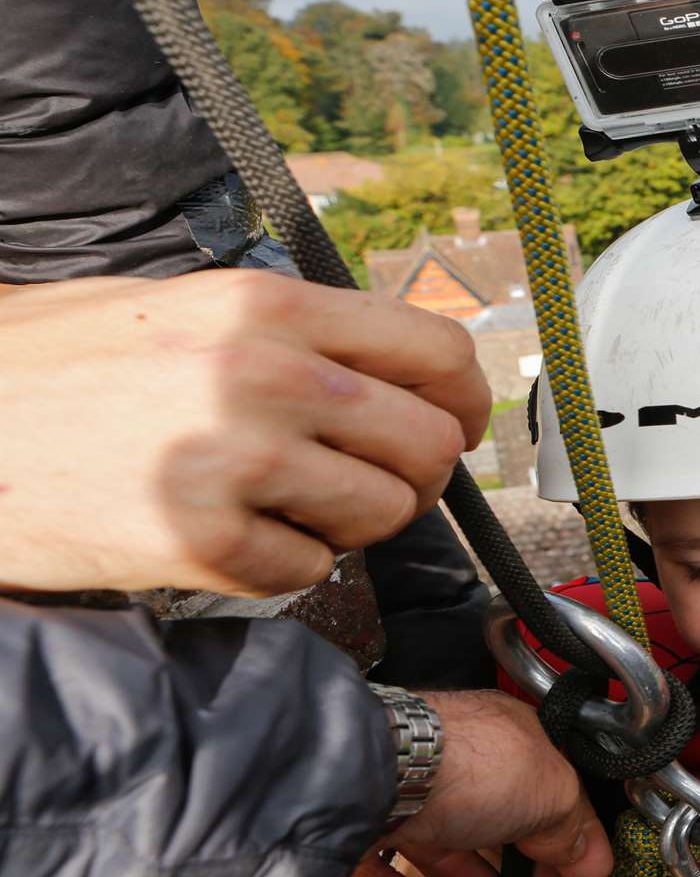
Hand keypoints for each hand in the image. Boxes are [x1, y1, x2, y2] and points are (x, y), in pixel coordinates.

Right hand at [0, 272, 489, 597]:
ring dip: (351, 522)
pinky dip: (286, 565)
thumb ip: (296, 330)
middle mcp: (267, 376)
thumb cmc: (58, 367)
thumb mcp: (183, 306)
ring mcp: (236, 461)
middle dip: (414, 474)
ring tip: (286, 505)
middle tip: (370, 482)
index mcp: (268, 306)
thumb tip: (402, 368)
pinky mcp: (201, 543)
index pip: (437, 349)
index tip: (455, 421)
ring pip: (385, 513)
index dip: (464, 397)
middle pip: (430, 443)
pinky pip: (311, 569)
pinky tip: (231, 536)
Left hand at [372, 690, 612, 876]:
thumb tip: (589, 855)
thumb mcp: (551, 792)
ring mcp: (410, 791)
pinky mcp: (371, 825)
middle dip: (513, 856)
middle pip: (495, 814)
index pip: (547, 783)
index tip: (572, 868)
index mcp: (508, 735)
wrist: (375, 775)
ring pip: (443, 843)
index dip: (564, 827)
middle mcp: (457, 757)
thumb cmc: (463, 761)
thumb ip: (573, 826)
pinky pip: (391, 866)